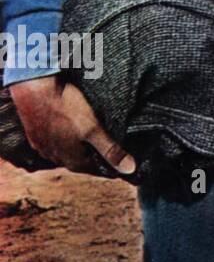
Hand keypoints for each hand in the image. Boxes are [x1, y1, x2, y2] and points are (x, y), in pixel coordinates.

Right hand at [9, 75, 135, 176]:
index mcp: (71, 160)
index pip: (94, 170)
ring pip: (65, 152)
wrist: (34, 91)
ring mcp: (43, 147)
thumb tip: (129, 169)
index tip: (120, 163)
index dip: (108, 166)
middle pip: (79, 161)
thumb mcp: (93, 129)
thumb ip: (110, 150)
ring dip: (77, 148)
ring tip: (90, 139)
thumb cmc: (66, 109)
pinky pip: (53, 142)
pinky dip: (64, 139)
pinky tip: (68, 131)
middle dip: (93, 157)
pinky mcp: (35, 135)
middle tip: (108, 149)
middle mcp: (55, 157)